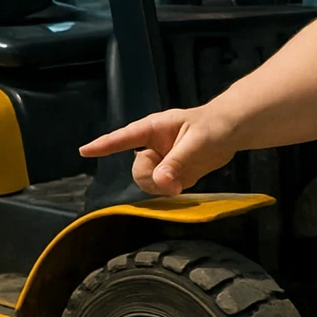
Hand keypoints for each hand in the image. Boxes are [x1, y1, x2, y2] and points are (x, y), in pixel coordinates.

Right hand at [78, 107, 237, 195]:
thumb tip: (161, 181)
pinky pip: (163, 189)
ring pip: (148, 182)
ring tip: (182, 180)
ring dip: (163, 187)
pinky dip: (173, 190)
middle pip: (138, 170)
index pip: (123, 138)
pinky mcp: (172, 174)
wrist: (232, 131)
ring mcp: (161, 160)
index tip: (84, 150)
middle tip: (173, 180)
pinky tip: (188, 179)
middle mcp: (152, 146)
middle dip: (152, 179)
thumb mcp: (197, 142)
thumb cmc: (213, 126)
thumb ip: (177, 162)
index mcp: (153, 129)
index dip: (103, 145)